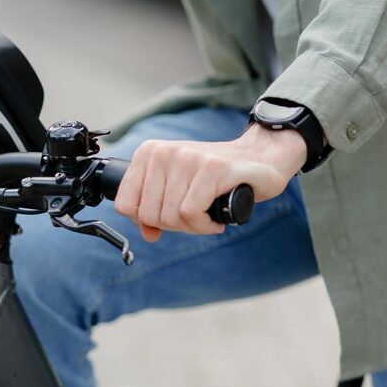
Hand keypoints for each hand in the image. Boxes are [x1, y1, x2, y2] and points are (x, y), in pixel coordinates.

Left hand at [113, 124, 305, 241]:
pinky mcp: (213, 168)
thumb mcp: (175, 189)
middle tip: (194, 217)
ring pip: (170, 216)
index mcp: (148, 154)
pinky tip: (216, 219)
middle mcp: (165, 153)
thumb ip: (153, 210)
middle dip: (173, 226)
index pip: (125, 205)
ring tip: (207, 215)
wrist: (261, 158)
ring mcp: (188, 158)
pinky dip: (204, 226)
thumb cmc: (214, 177)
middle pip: (148, 215)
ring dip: (192, 227)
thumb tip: (147, 234)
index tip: (168, 216)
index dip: (145, 221)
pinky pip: (191, 213)